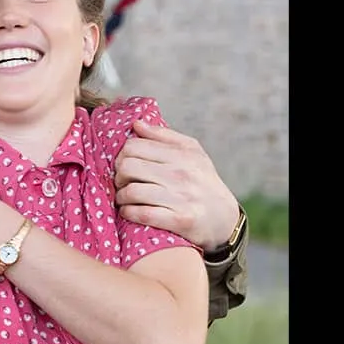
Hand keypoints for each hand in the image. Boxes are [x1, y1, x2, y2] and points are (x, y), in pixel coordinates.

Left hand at [112, 119, 240, 250]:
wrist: (225, 218)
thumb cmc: (203, 182)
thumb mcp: (192, 153)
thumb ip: (163, 136)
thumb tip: (136, 124)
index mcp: (182, 154)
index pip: (134, 146)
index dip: (122, 155)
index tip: (125, 164)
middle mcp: (181, 173)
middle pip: (127, 166)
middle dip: (118, 175)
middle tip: (123, 182)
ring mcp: (180, 197)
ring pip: (131, 191)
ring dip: (121, 196)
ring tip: (125, 198)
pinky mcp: (179, 220)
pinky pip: (141, 213)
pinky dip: (128, 212)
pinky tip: (130, 211)